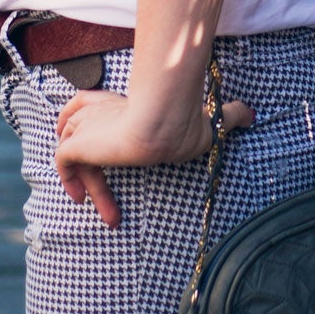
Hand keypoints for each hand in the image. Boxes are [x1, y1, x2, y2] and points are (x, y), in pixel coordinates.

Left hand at [51, 87, 258, 228]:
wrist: (164, 124)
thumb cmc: (185, 123)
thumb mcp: (210, 123)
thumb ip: (228, 117)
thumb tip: (252, 113)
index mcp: (126, 105)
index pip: (99, 109)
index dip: (101, 132)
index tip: (113, 157)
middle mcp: (103, 111)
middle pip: (84, 132)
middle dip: (92, 168)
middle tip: (108, 206)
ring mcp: (87, 126)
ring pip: (73, 148)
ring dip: (84, 179)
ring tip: (97, 208)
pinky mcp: (77, 143)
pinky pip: (62, 160)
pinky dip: (67, 178)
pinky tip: (80, 198)